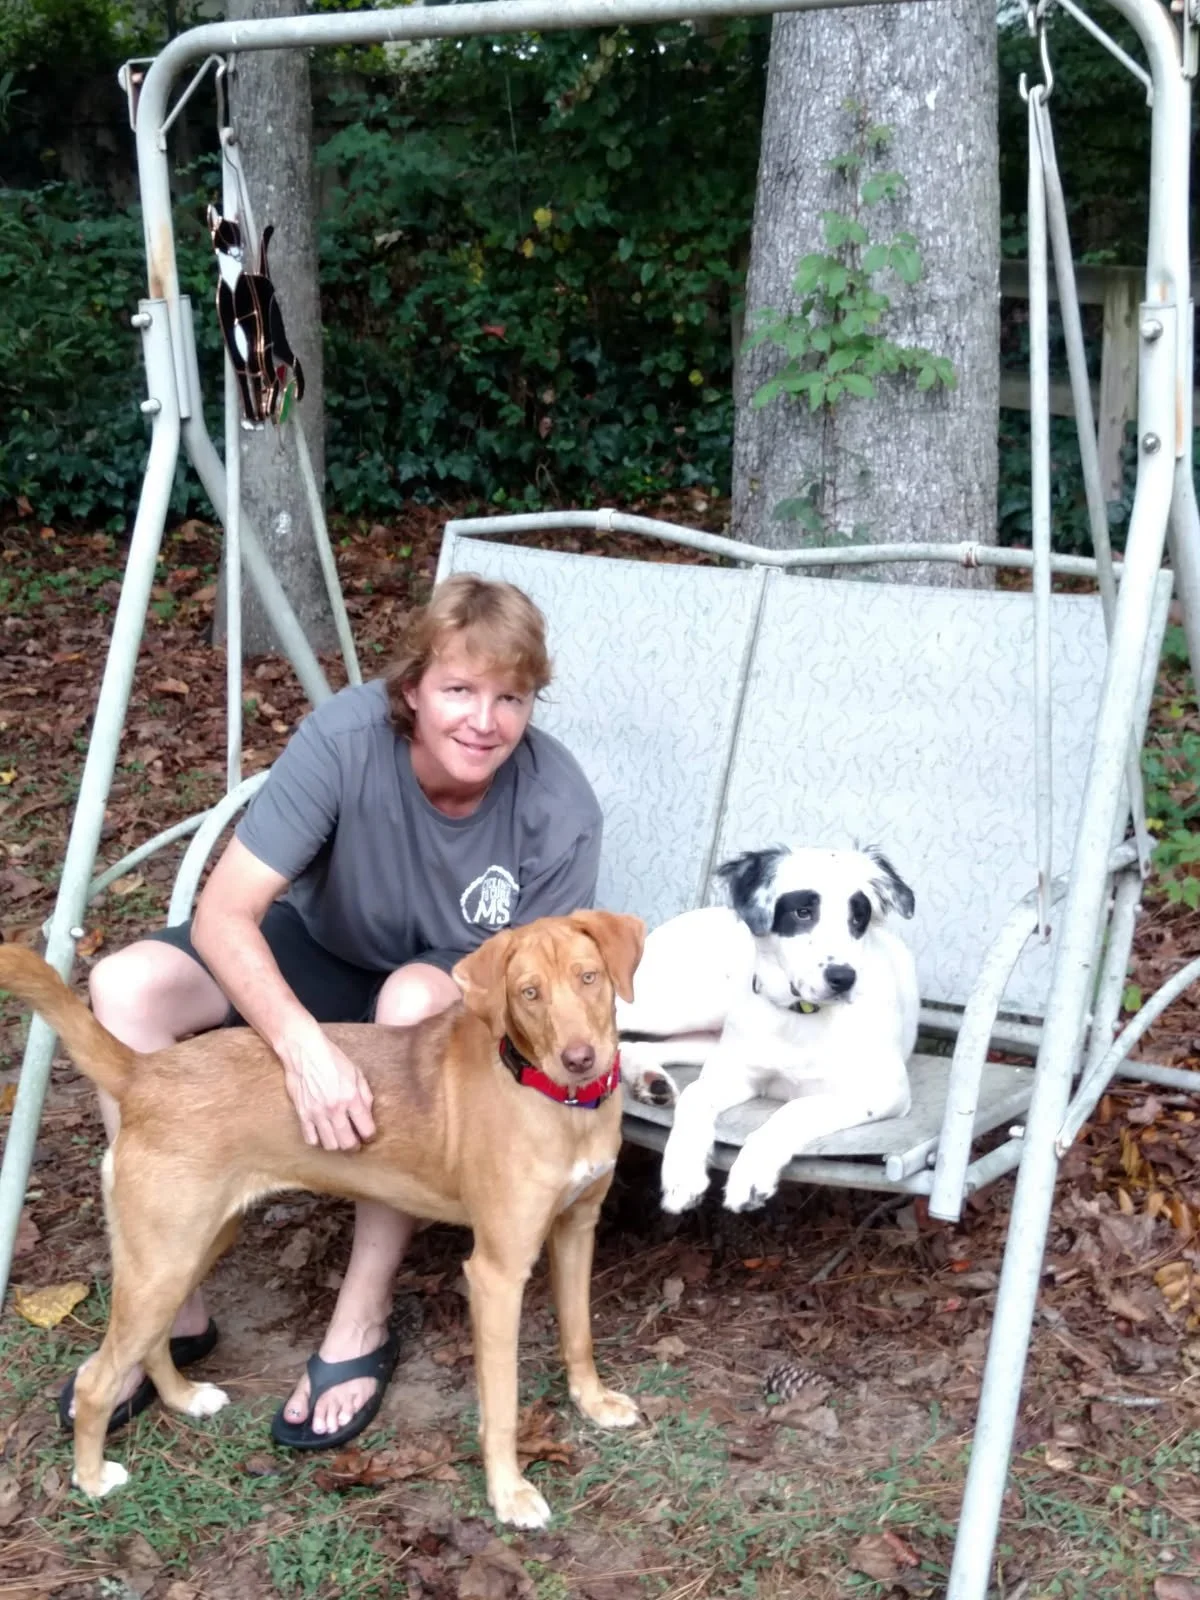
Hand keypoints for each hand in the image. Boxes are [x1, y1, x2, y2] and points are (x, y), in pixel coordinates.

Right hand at [277, 1023, 375, 1150]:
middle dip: (354, 1146)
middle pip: (347, 1142)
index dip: (370, 1136)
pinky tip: (322, 1134)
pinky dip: (318, 1141)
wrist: (304, 1051)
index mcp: (351, 1098)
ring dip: (337, 1145)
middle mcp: (335, 1109)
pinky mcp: (302, 1114)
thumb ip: (365, 1095)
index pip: (365, 1129)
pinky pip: (310, 1138)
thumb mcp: (356, 1072)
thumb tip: (367, 1114)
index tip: (369, 1137)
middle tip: (356, 1144)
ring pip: (330, 1144)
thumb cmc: (332, 1059)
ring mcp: (317, 1113)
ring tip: (339, 1139)